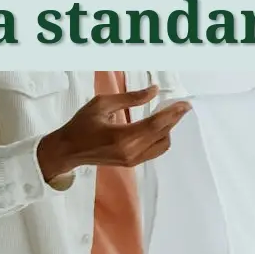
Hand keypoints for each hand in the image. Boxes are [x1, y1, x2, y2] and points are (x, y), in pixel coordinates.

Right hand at [37, 85, 190, 180]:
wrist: (68, 150)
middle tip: (181, 105)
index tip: (185, 103)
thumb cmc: (81, 124)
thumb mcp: (102, 104)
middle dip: (174, 119)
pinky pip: (155, 150)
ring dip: (168, 128)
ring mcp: (132, 160)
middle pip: (162, 134)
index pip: (156, 124)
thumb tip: (154, 90)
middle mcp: (131, 152)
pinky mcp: (132, 163)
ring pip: (162, 144)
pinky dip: (161, 137)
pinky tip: (158, 124)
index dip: (173, 113)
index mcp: (122, 137)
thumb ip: (130, 98)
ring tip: (167, 113)